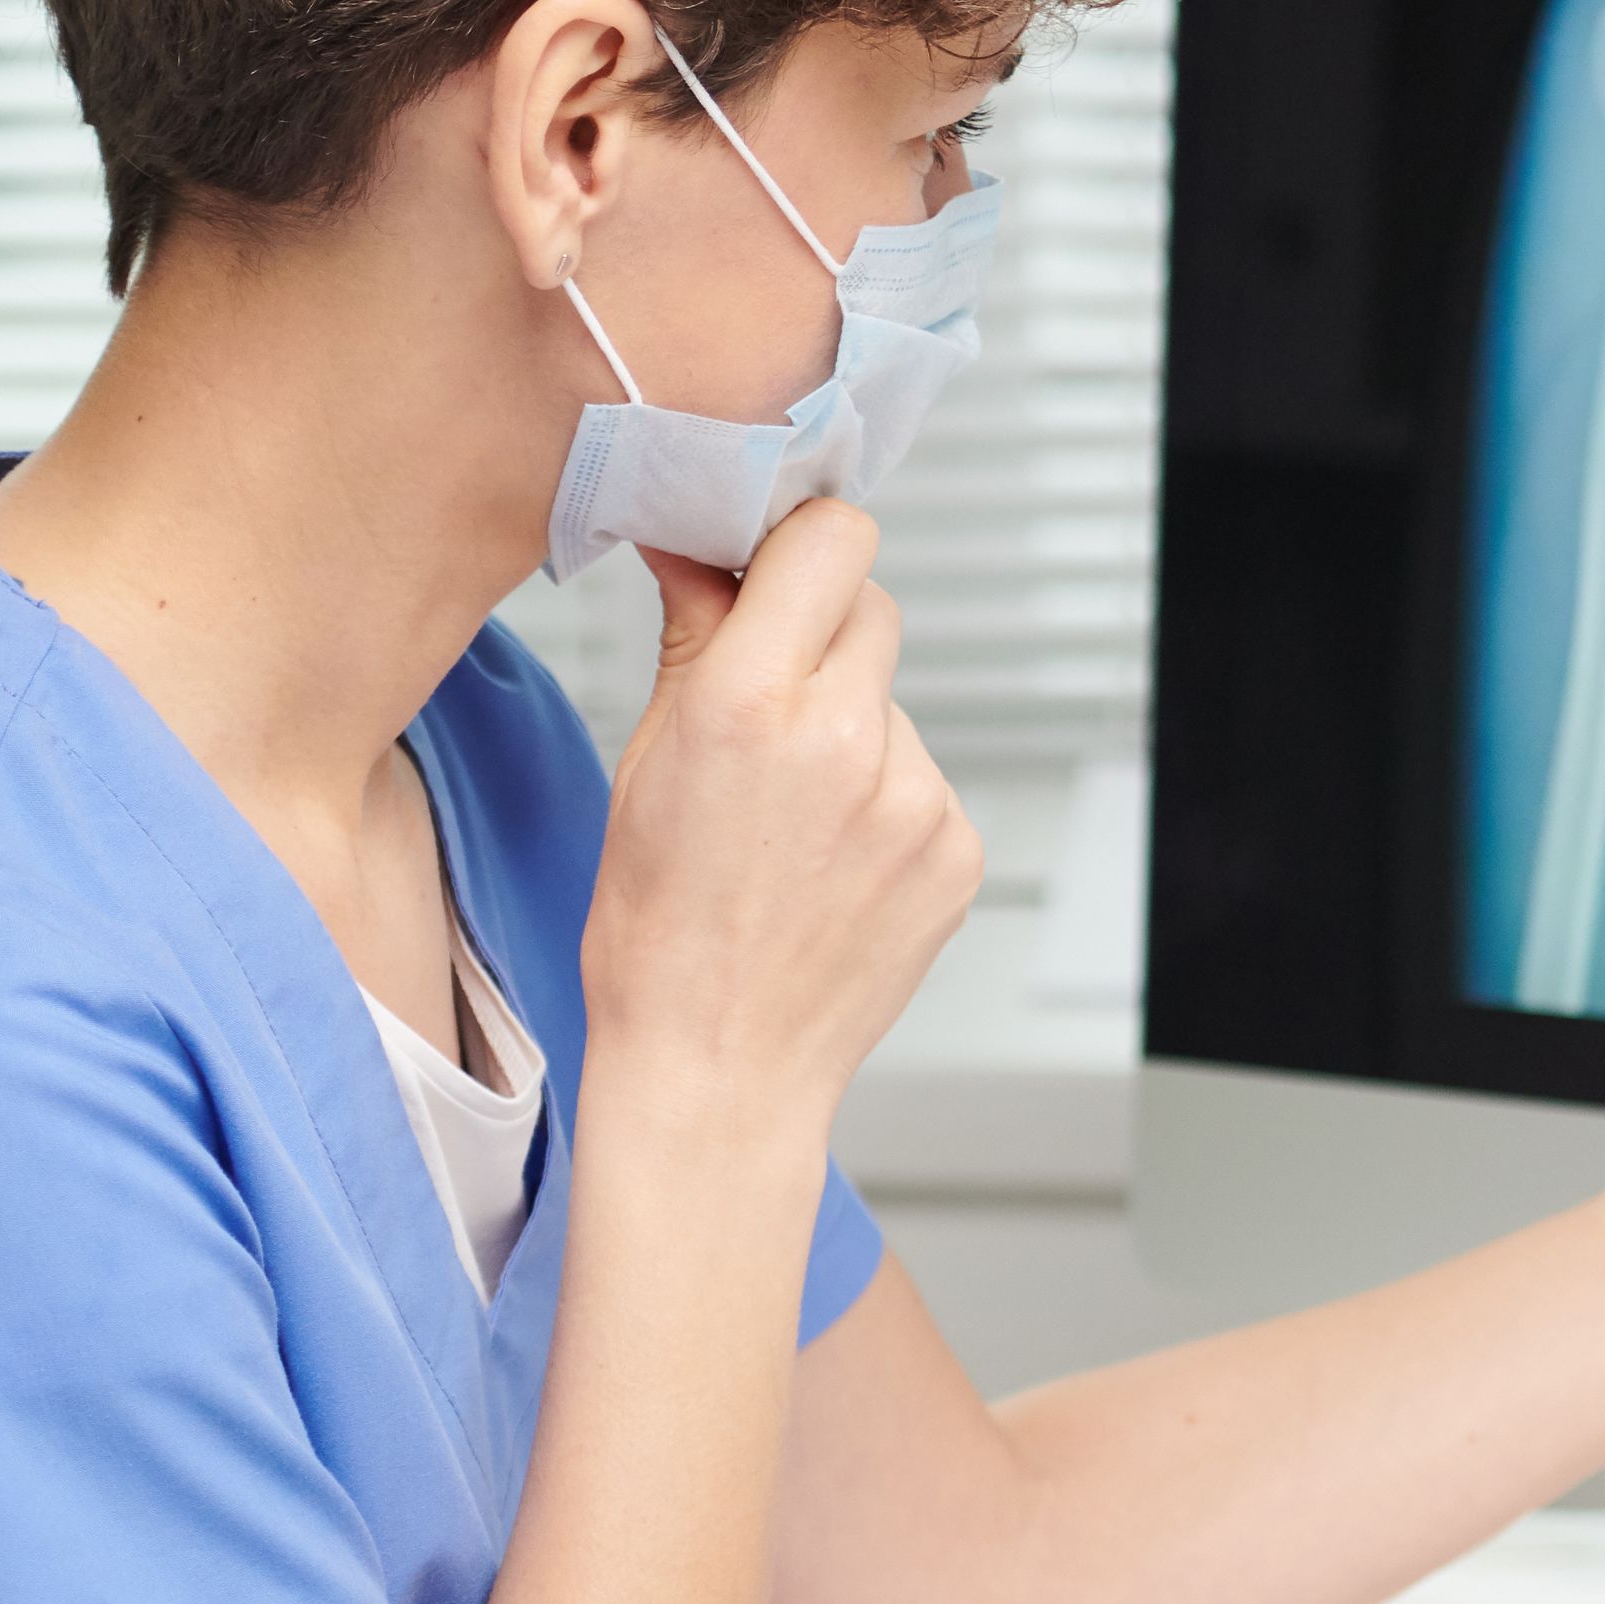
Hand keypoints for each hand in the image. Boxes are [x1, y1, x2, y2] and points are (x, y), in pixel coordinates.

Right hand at [584, 502, 980, 1134]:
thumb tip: (700, 544)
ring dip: (850, 730)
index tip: (773, 565)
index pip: (831, 537)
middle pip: (870, 608)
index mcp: (747, 704)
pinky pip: (923, 780)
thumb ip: (694, 637)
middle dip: (819, 636)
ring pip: (891, 703)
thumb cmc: (659, 931)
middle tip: (767, 708)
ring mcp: (915, 800)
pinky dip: (883, 803)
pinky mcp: (958, 850)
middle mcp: (844, 741)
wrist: (718, 1066)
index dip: (802, 542)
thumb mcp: (646, 764)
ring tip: (788, 822)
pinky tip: (829, 864)